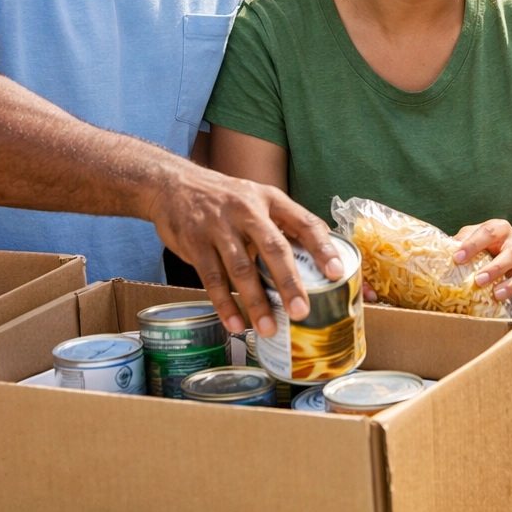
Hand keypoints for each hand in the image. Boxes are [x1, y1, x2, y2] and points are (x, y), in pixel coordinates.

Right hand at [146, 165, 344, 338]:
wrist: (174, 184)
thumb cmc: (226, 199)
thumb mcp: (257, 199)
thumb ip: (281, 224)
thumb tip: (315, 257)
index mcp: (270, 199)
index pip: (303, 222)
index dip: (322, 247)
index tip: (337, 272)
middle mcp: (247, 210)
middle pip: (273, 248)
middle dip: (289, 282)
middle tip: (302, 311)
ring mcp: (219, 226)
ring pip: (241, 268)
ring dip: (256, 302)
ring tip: (269, 328)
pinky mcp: (195, 242)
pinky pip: (212, 278)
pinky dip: (224, 304)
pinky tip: (235, 323)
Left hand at [453, 219, 511, 300]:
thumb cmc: (492, 248)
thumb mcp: (478, 240)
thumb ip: (463, 242)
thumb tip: (443, 251)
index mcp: (498, 228)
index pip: (487, 231)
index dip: (472, 244)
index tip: (457, 258)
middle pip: (506, 248)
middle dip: (492, 265)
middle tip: (476, 280)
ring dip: (500, 275)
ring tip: (485, 287)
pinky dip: (511, 287)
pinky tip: (498, 295)